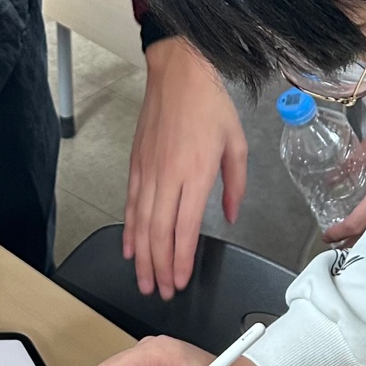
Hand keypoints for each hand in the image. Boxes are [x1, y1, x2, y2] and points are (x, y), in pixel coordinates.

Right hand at [126, 37, 247, 298]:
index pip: (184, 228)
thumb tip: (230, 214)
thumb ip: (235, 184)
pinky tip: (129, 249)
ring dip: (141, 257)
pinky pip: (130, 205)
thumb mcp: (237, 143)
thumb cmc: (210, 105)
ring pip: (140, 224)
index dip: (180, 259)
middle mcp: (167, 176)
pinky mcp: (136, 165)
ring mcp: (148, 171)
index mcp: (195, 173)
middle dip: (159, 267)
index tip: (180, 281)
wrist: (178, 73)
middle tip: (161, 292)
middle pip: (158, 233)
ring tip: (144, 280)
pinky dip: (129, 230)